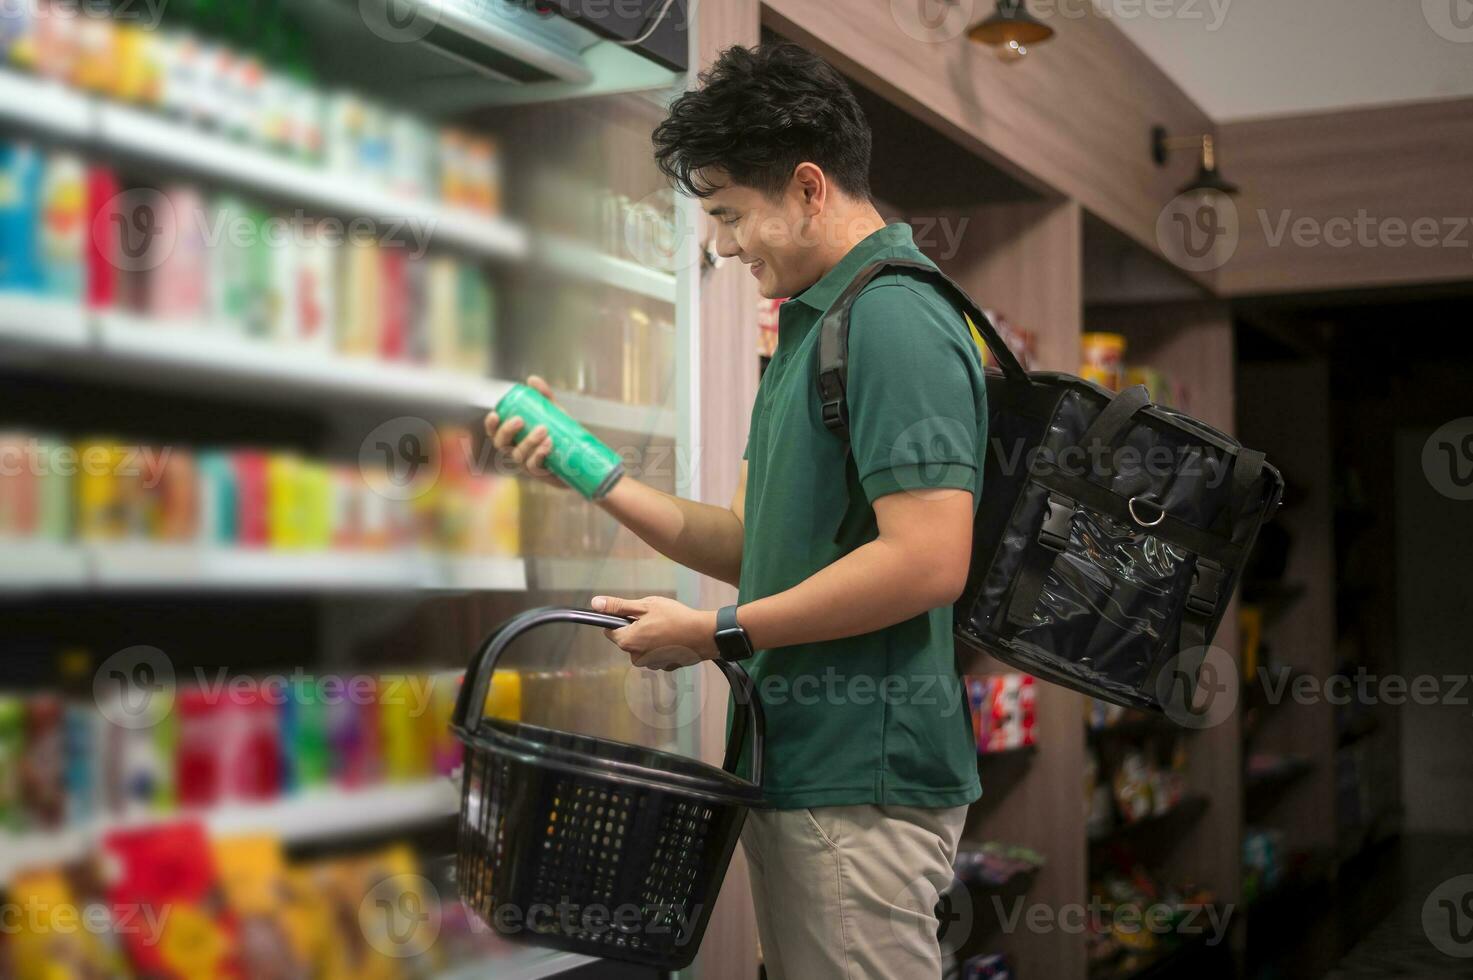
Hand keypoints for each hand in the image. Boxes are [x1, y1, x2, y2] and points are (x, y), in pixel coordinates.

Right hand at [483, 375, 567, 489]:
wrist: (581, 457)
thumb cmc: (562, 434)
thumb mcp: (553, 413)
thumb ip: (543, 397)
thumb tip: (532, 379)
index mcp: (514, 437)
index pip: (495, 432)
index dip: (491, 425)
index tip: (495, 414)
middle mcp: (516, 451)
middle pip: (501, 444)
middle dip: (507, 431)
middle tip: (520, 420)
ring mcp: (526, 464)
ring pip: (519, 455)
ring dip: (528, 441)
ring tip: (544, 429)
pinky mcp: (540, 474)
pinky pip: (534, 466)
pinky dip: (539, 455)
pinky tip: (548, 445)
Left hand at [591, 595, 718, 670]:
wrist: (704, 635)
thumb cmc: (675, 618)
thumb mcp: (645, 606)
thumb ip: (618, 606)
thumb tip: (595, 603)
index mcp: (628, 641)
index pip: (611, 630)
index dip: (620, 619)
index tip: (635, 613)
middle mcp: (636, 657)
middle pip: (628, 640)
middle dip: (638, 628)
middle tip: (655, 618)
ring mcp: (651, 664)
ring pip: (643, 647)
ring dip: (651, 638)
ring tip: (667, 627)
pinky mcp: (665, 666)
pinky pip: (656, 653)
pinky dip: (662, 646)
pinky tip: (674, 637)